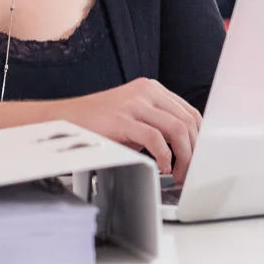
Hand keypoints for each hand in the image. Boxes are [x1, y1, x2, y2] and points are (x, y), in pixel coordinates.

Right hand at [61, 78, 203, 181]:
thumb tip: (187, 151)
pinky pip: (155, 138)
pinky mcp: (122, 117)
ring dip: (183, 157)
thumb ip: (159, 126)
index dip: (199, 139)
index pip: (191, 112)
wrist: (64, 119)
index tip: (199, 159)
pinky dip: (164, 157)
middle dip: (194, 151)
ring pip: (177, 129)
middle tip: (189, 172)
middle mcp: (146, 91)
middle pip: (188, 121)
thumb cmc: (99, 123)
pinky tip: (161, 168)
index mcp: (152, 89)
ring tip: (177, 174)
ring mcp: (134, 102)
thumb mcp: (134, 118)